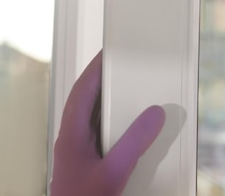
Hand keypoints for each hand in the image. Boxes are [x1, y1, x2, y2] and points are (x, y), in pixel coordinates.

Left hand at [49, 51, 165, 195]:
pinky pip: (109, 141)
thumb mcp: (114, 171)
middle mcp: (75, 144)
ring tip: (138, 101)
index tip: (109, 54)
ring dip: (117, 110)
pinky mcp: (94, 170)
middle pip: (90, 105)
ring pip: (99, 124)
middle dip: (108, 87)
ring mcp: (83, 158)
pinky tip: (139, 137)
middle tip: (128, 73)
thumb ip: (135, 140)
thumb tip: (154, 114)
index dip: (95, 70)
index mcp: (71, 137)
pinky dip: (124, 132)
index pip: (80, 92)